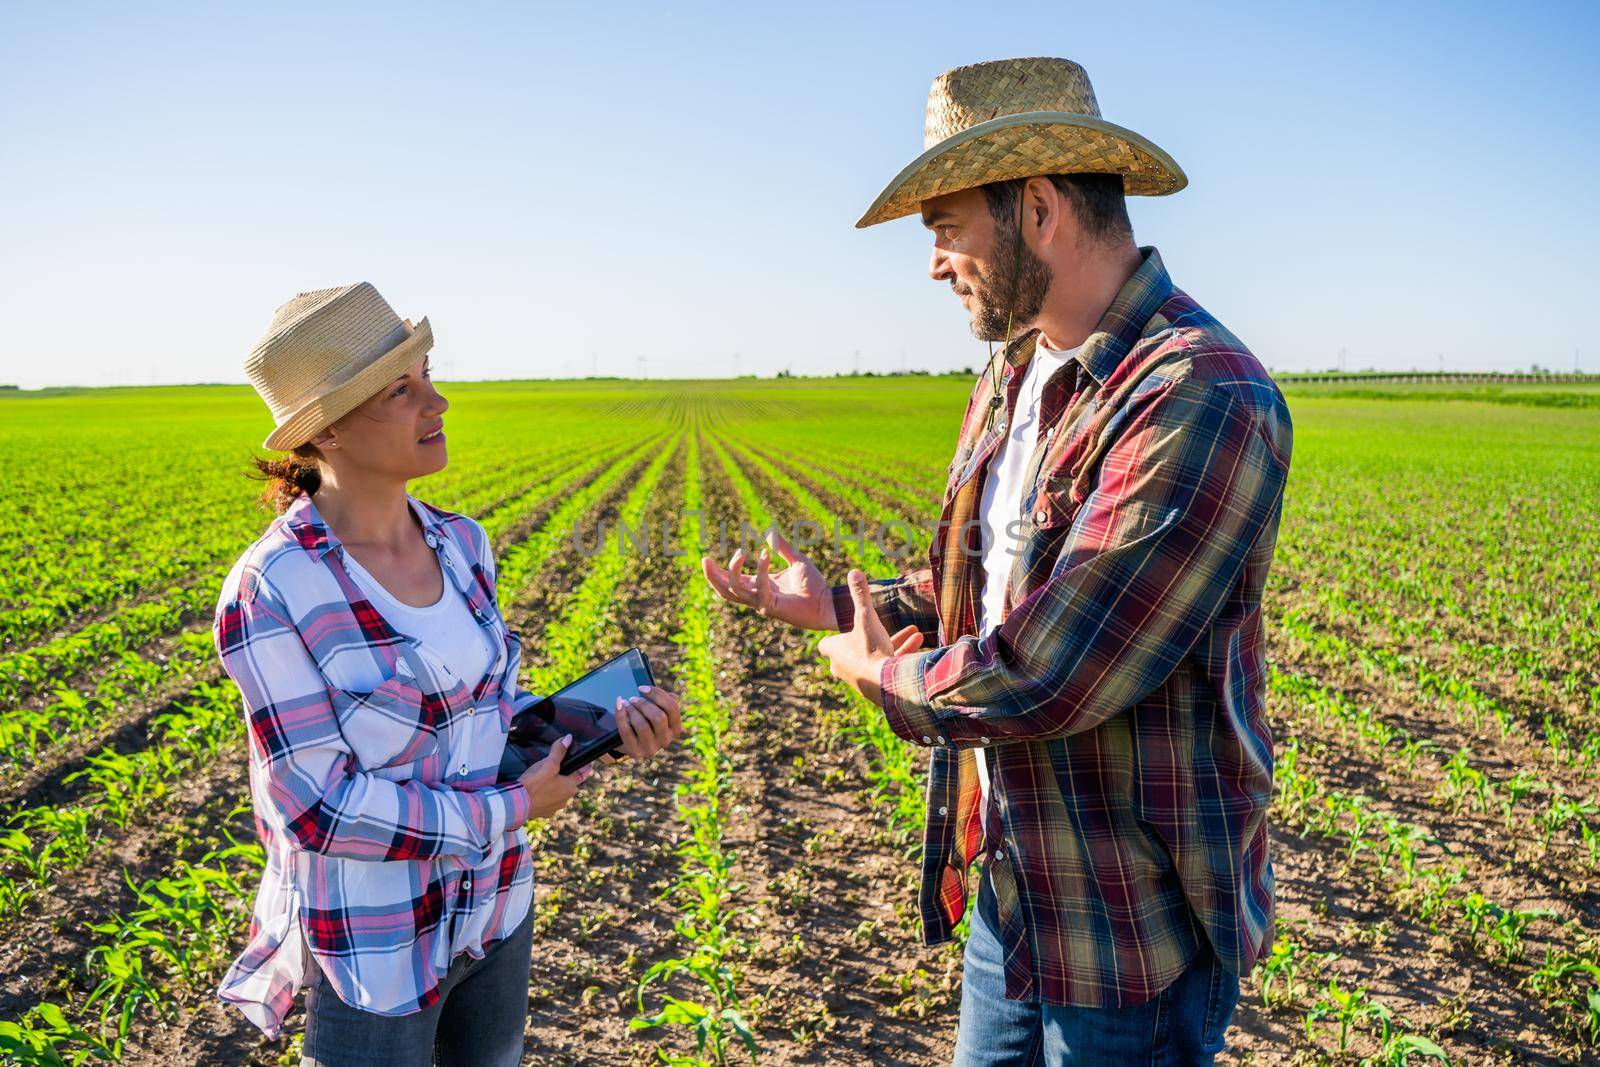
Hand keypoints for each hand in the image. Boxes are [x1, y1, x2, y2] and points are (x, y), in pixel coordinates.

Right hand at [515, 735, 590, 819]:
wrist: (516, 804)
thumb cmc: (533, 784)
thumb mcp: (548, 764)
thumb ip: (559, 751)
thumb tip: (568, 739)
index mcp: (570, 787)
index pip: (581, 774)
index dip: (584, 768)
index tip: (588, 764)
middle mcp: (566, 799)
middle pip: (567, 782)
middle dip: (562, 775)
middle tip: (553, 767)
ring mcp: (555, 807)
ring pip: (557, 792)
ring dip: (552, 786)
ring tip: (541, 778)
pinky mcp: (544, 812)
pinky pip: (547, 800)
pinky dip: (543, 795)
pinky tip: (536, 790)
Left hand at [612, 685, 683, 760]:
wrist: (629, 742)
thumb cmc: (645, 722)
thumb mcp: (656, 713)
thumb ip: (664, 704)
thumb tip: (671, 695)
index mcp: (675, 729)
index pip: (672, 707)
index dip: (657, 694)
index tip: (642, 688)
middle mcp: (665, 740)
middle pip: (658, 717)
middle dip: (643, 704)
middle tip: (633, 698)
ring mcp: (651, 748)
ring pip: (642, 725)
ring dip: (632, 710)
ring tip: (625, 703)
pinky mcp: (635, 752)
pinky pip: (626, 731)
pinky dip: (620, 715)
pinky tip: (619, 706)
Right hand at [702, 527, 837, 630]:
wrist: (828, 603)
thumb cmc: (814, 586)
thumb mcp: (796, 560)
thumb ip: (782, 548)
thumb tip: (769, 532)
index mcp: (759, 586)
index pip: (731, 582)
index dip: (717, 572)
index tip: (707, 558)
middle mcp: (757, 596)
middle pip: (724, 590)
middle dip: (712, 576)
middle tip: (705, 560)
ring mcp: (762, 604)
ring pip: (735, 591)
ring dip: (733, 571)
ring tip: (740, 551)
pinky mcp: (771, 606)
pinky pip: (759, 588)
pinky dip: (760, 570)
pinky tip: (764, 553)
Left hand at [817, 570, 924, 705]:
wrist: (885, 684)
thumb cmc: (870, 649)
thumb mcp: (867, 617)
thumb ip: (860, 596)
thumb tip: (854, 572)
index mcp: (834, 651)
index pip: (826, 645)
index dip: (835, 637)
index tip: (846, 629)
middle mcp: (841, 668)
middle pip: (852, 651)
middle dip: (871, 638)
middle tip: (884, 629)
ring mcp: (858, 680)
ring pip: (874, 659)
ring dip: (893, 645)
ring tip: (915, 632)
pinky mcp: (875, 690)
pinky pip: (886, 670)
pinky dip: (900, 658)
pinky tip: (919, 645)